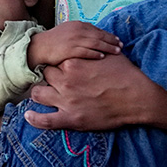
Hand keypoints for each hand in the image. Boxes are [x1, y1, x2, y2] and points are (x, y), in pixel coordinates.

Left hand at [24, 54, 161, 130]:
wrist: (137, 97)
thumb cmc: (126, 74)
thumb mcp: (108, 55)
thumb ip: (93, 51)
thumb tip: (90, 45)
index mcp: (73, 63)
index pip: (55, 61)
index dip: (58, 64)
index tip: (60, 67)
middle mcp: (65, 81)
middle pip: (45, 75)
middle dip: (48, 77)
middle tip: (55, 80)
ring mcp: (66, 101)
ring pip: (38, 95)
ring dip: (38, 93)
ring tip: (41, 94)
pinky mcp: (70, 119)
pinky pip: (45, 121)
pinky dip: (34, 119)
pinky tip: (29, 116)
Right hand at [28, 21, 121, 66]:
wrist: (38, 47)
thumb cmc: (53, 42)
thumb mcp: (68, 32)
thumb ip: (80, 34)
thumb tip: (93, 37)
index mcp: (77, 25)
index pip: (97, 30)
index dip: (108, 35)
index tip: (117, 39)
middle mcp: (77, 30)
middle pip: (99, 35)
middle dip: (111, 40)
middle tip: (121, 45)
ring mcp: (74, 40)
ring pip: (95, 43)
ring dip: (108, 47)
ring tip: (117, 51)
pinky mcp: (70, 50)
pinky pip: (86, 51)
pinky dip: (95, 53)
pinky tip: (103, 56)